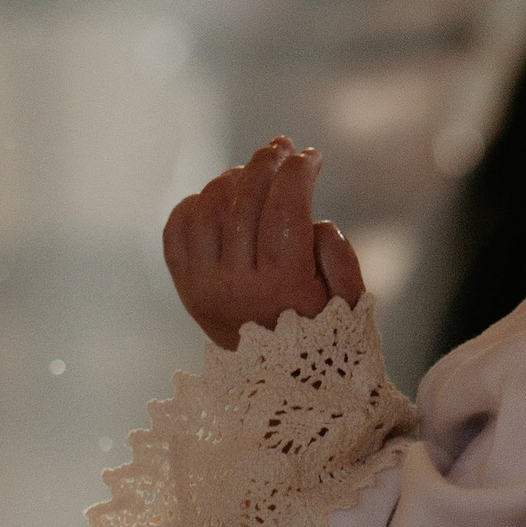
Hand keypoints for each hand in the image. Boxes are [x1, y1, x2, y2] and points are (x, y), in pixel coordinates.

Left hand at [163, 139, 364, 349]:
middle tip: (283, 147)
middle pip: (245, 202)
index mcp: (279, 286)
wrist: (273, 379)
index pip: (284, 209)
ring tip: (254, 169)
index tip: (312, 155)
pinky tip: (220, 196)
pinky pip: (178, 228)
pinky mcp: (184, 285)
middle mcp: (233, 285)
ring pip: (208, 208)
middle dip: (267, 163)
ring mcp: (201, 285)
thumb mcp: (347, 303)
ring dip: (232, 178)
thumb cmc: (320, 332)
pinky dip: (195, 203)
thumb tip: (315, 223)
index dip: (298, 173)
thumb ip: (339, 258)